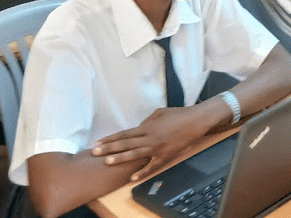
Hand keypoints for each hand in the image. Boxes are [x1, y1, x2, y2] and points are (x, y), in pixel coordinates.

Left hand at [93, 106, 216, 181]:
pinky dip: (142, 172)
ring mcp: (157, 148)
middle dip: (109, 149)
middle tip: (95, 153)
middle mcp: (149, 138)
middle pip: (126, 144)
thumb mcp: (159, 113)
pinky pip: (152, 166)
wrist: (195, 121)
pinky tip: (132, 178)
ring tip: (108, 162)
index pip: (124, 133)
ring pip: (135, 154)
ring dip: (121, 158)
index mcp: (147, 127)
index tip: (98, 142)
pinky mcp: (165, 156)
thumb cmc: (178, 114)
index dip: (110, 138)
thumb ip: (146, 121)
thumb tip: (137, 128)